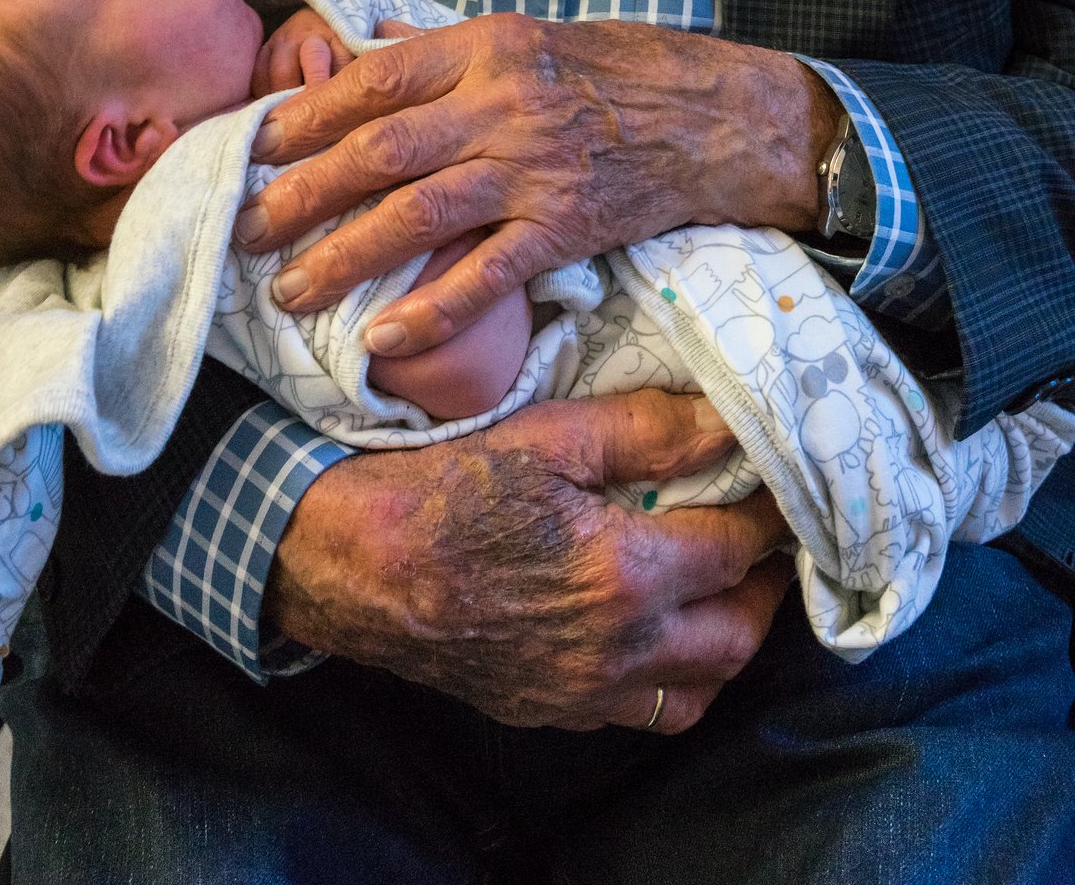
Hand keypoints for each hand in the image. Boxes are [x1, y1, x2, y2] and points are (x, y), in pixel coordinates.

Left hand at [237, 14, 837, 355]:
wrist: (718, 117)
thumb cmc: (619, 70)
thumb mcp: (529, 35)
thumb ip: (443, 46)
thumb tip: (365, 40)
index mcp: (486, 47)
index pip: (374, 81)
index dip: (307, 118)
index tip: (256, 147)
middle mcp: (502, 103)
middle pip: (379, 152)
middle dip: (301, 194)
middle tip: (245, 229)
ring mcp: (534, 169)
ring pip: (416, 216)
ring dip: (343, 257)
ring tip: (290, 292)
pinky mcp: (566, 228)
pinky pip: (485, 276)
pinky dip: (431, 312)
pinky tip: (382, 340)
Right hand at [267, 388, 793, 731]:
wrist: (348, 563)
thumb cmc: (441, 488)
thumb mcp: (544, 437)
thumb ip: (645, 433)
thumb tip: (722, 421)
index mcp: (623, 576)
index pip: (736, 549)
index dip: (770, 513)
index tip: (785, 485)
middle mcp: (615, 650)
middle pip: (736, 636)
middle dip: (765, 589)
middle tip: (765, 540)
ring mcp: (581, 692)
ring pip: (695, 691)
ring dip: (724, 643)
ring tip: (720, 591)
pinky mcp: (547, 709)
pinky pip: (638, 712)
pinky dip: (668, 678)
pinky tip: (652, 630)